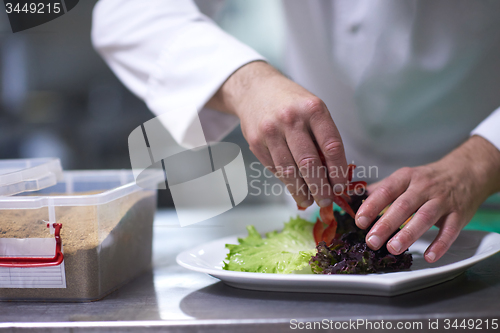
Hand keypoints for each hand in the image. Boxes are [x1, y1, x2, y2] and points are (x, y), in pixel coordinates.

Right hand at [207, 61, 347, 207]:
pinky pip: (275, 168)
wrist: (255, 89)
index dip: (338, 172)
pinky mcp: (256, 142)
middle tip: (326, 202)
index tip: (341, 188)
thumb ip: (323, 138)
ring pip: (289, 171)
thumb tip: (333, 176)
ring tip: (309, 201)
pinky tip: (294, 188)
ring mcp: (271, 131)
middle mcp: (291, 119)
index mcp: (313, 109)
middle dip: (320, 188)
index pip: (331, 147)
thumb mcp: (313, 110)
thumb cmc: (292, 103)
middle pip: (309, 163)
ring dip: (301, 191)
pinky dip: (286, 181)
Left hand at [355, 135, 499, 262]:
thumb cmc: (428, 179)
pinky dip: (440, 244)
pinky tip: (429, 256)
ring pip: (424, 217)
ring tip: (392, 248)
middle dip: (385, 224)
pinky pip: (450, 231)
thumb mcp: (405, 177)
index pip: (386, 190)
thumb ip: (381, 189)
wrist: (466, 172)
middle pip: (403, 206)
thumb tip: (355, 198)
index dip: (372, 205)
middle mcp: (423, 187)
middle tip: (371, 241)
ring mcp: (442, 201)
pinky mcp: (459, 214)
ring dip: (408, 234)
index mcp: (406, 177)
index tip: (359, 220)